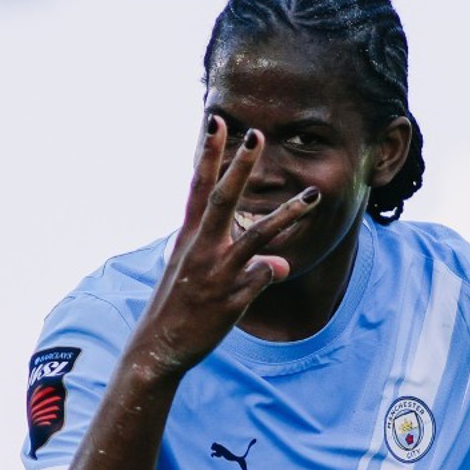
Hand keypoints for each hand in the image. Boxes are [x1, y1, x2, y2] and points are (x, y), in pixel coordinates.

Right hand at [125, 118, 321, 376]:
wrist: (157, 348)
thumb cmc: (178, 307)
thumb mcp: (202, 278)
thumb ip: (243, 265)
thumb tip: (279, 267)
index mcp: (189, 237)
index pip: (198, 187)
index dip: (207, 154)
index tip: (216, 121)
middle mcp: (201, 249)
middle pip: (223, 199)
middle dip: (239, 166)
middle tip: (256, 134)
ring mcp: (216, 273)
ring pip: (256, 237)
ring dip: (286, 216)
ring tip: (312, 197)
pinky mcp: (229, 299)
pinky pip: (259, 279)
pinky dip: (271, 272)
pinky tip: (280, 269)